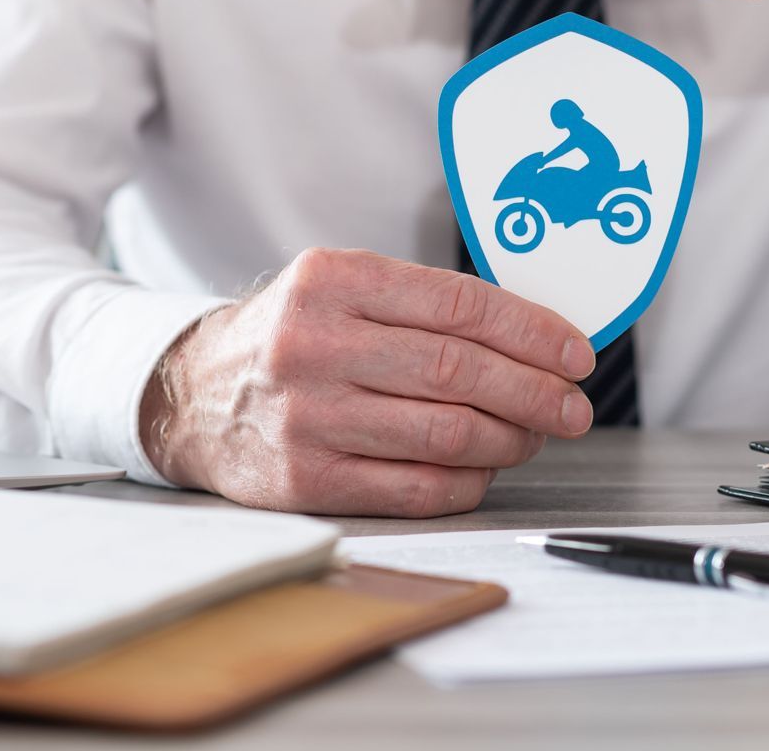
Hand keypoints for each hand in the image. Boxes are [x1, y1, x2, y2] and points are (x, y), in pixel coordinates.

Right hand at [140, 248, 595, 517]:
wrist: (192, 396)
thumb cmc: (292, 337)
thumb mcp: (340, 287)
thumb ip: (423, 302)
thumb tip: (537, 335)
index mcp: (332, 280)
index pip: (458, 305)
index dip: (531, 332)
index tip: (576, 352)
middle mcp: (314, 344)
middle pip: (459, 372)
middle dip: (536, 391)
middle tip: (574, 405)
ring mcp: (307, 417)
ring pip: (445, 433)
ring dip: (510, 438)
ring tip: (536, 434)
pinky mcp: (306, 480)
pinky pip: (415, 487)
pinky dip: (468, 480)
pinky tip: (486, 466)